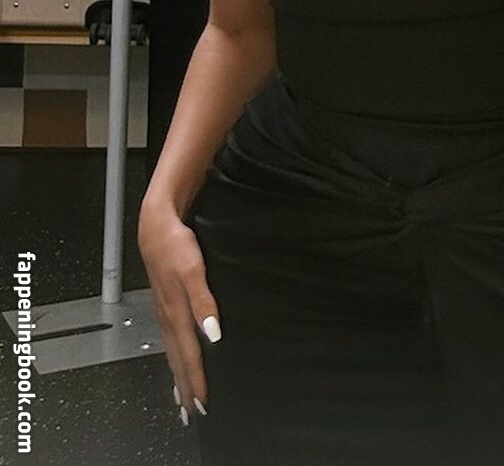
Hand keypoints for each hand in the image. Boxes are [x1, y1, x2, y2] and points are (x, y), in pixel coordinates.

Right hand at [138, 198, 220, 426]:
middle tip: (192, 415)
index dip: (196, 381)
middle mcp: (168, 318)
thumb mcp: (193, 270)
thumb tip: (212, 334)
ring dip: (178, 376)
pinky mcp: (165, 303)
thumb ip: (204, 301)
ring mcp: (164, 312)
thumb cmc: (175, 245)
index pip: (189, 356)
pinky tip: (178, 359)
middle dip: (185, 389)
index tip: (203, 404)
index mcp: (176, 314)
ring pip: (172, 353)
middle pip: (178, 361)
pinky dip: (174, 356)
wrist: (156, 225)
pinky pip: (170, 339)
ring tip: (182, 399)